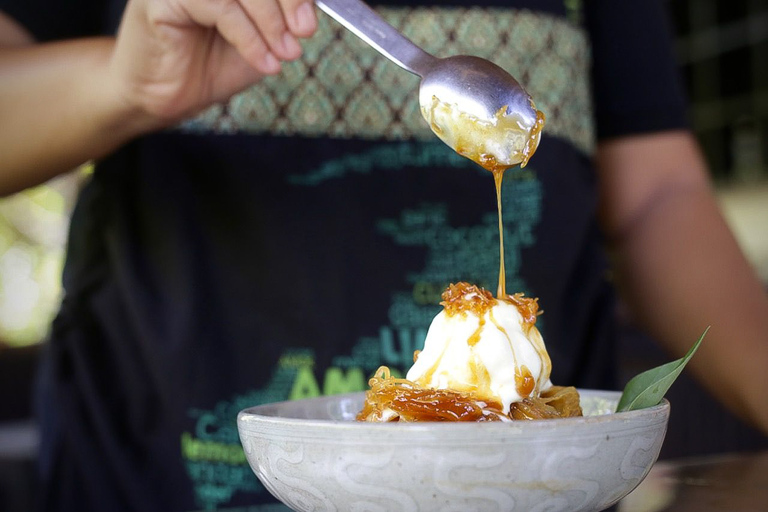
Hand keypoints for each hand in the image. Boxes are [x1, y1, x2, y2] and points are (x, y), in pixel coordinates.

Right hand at [110, 0, 317, 125]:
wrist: (163, 98)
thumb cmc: (210, 65)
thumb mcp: (261, 39)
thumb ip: (283, 18)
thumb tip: (310, 7)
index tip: (311, 20)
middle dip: (289, 0)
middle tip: (305, 32)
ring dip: (271, 22)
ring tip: (285, 53)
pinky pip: (220, 7)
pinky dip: (249, 37)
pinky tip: (265, 63)